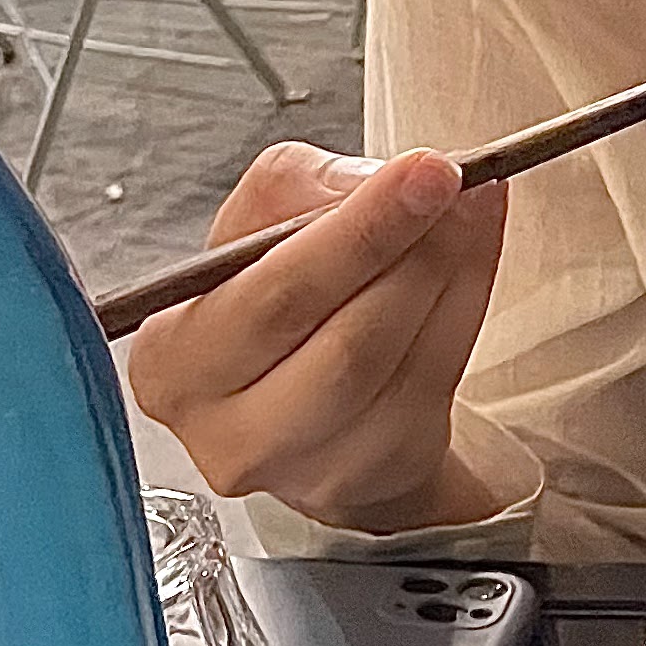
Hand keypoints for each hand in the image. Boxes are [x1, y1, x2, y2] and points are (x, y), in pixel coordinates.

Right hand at [126, 143, 509, 533]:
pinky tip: (472, 260)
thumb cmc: (271, 310)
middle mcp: (226, 428)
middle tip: (456, 186)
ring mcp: (305, 467)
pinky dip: (465, 309)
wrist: (306, 401)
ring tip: (469, 213)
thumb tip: (380, 180)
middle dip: (410, 250)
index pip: (275, 290)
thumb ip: (298, 189)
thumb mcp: (253, 230)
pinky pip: (433, 384)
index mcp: (173, 359)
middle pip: (344, 338)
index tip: (424, 171)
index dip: (358, 230)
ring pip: (395, 362)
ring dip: (448, 276)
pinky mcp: (371, 474)